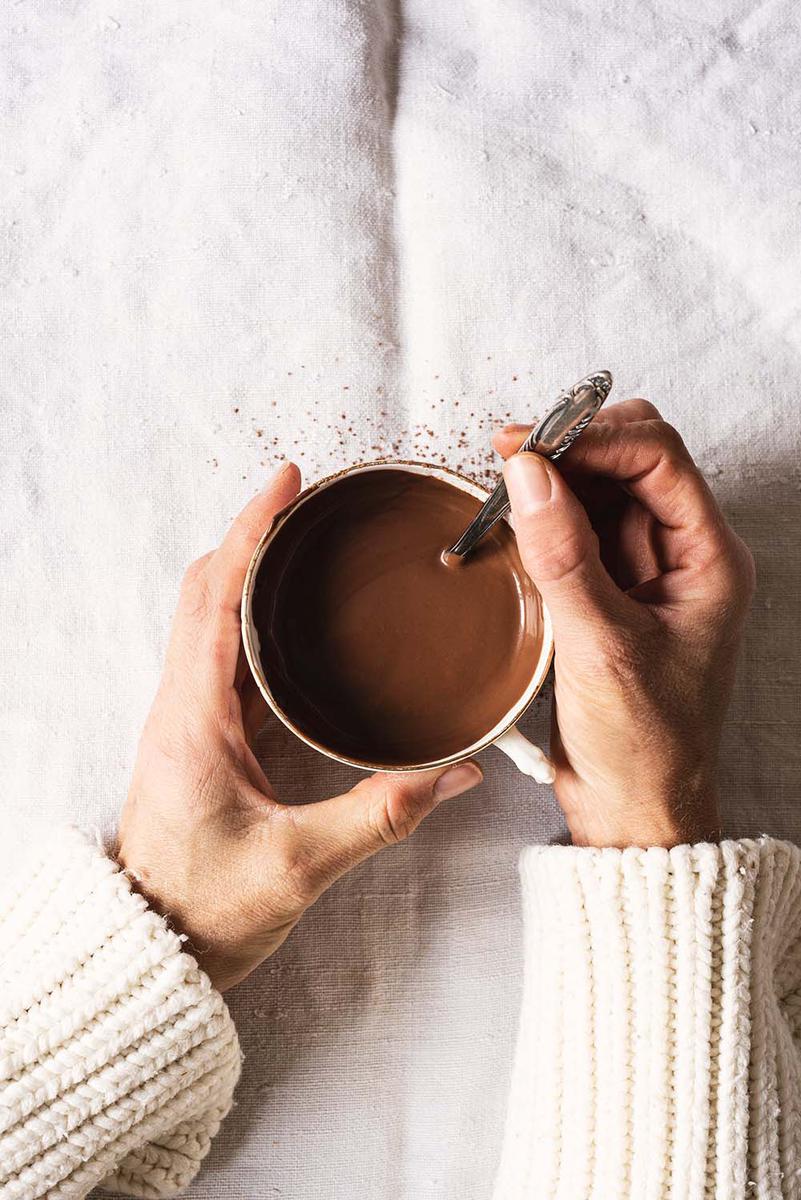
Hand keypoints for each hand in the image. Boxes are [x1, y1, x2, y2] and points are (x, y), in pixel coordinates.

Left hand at [116, 463, 481, 990]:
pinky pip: (221, 655)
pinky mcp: (201, 738)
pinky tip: (292, 621)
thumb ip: (380, 816)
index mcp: (195, 718)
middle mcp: (182, 705)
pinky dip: (250, 617)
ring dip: (247, 571)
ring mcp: (187, 720)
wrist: (153, 950)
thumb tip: (456, 775)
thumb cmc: (207, 909)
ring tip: (303, 544)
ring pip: (207, 618)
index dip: (249, 531)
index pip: (215, 597)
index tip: (285, 482)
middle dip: (251, 535)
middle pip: (205, 590)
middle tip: (306, 502)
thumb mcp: (299, 866)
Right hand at [495, 400, 754, 848]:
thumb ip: (563, 554)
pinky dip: (543, 518)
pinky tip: (511, 522)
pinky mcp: (607, 592)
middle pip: (632, 461)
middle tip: (508, 455)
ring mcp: (643, 572)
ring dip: (553, 481)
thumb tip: (528, 471)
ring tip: (500, 486)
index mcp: (710, 559)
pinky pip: (575, 531)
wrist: (633, 809)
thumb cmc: (644, 744)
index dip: (595, 438)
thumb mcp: (601, 646)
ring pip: (599, 492)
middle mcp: (682, 555)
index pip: (659, 458)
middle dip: (572, 449)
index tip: (531, 443)